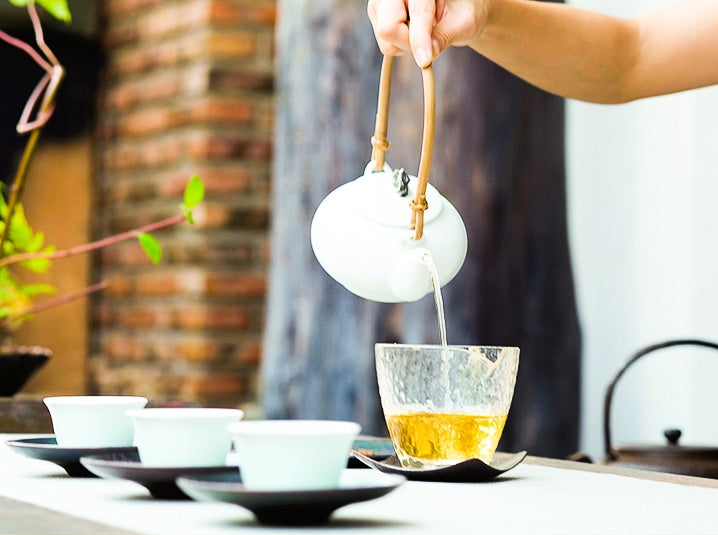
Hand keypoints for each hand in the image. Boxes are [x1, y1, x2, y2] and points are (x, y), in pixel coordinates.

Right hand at [367, 0, 486, 66]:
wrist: (452, 7)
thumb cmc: (460, 10)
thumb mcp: (463, 22)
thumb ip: (445, 36)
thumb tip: (426, 56)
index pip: (416, 13)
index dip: (420, 38)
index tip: (425, 60)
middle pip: (388, 28)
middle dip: (410, 42)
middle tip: (431, 37)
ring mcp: (380, 3)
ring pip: (387, 41)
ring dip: (409, 44)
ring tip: (425, 28)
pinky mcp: (376, 17)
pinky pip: (387, 46)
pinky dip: (402, 45)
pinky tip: (413, 31)